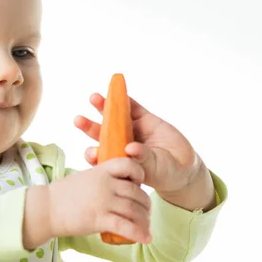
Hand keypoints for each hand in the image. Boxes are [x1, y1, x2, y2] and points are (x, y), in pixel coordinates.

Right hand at [23, 157, 151, 249]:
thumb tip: (120, 183)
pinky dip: (139, 234)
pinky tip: (146, 239)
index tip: (139, 184)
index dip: (139, 174)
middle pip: (136, 192)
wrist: (47, 208)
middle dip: (145, 204)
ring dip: (144, 221)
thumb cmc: (64, 194)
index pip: (129, 165)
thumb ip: (103, 177)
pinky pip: (126, 226)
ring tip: (145, 227)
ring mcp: (103, 201)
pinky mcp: (100, 219)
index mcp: (101, 170)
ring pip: (134, 210)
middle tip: (145, 212)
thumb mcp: (85, 177)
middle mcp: (105, 184)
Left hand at [74, 93, 214, 210]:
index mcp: (118, 159)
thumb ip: (143, 159)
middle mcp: (120, 143)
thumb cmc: (163, 173)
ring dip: (103, 107)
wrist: (182, 165)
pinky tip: (116, 88)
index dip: (93, 154)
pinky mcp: (145, 119)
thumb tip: (130, 148)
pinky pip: (133, 107)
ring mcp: (131, 129)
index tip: (91, 153)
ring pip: (114, 117)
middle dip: (89, 127)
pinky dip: (125, 98)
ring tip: (93, 98)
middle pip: (101, 134)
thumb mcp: (154, 169)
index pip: (101, 156)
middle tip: (78, 121)